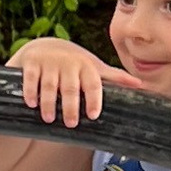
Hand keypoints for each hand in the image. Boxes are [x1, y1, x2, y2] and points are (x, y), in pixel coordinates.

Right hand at [8, 36, 127, 125]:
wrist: (45, 46)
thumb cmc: (75, 63)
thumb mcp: (94, 68)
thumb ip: (114, 77)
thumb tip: (140, 85)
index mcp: (86, 66)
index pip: (93, 84)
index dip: (93, 99)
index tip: (92, 115)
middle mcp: (68, 63)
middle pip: (70, 87)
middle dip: (70, 106)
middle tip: (71, 123)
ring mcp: (49, 63)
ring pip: (50, 85)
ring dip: (49, 102)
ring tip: (49, 118)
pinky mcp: (31, 63)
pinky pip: (30, 78)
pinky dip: (30, 91)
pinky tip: (31, 103)